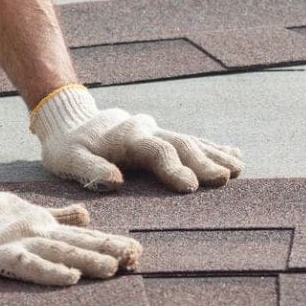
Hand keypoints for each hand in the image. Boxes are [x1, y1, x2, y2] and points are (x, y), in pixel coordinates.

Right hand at [0, 164, 141, 285]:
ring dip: (89, 259)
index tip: (136, 250)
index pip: (84, 234)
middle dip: (109, 250)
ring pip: (62, 251)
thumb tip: (87, 215)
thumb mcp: (30, 211)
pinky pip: (30, 265)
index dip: (110, 242)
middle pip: (80, 242)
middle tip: (136, 258)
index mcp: (46, 224)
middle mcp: (39, 231)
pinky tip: (71, 278)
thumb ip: (59, 215)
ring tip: (114, 267)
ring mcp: (21, 242)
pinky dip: (51, 271)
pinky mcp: (1, 255)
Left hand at [30, 84, 243, 192]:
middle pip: (180, 144)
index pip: (155, 151)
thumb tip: (115, 182)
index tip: (190, 186)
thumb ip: (89, 169)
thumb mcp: (68, 159)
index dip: (173, 168)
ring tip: (237, 168)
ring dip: (215, 154)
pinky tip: (235, 155)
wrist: (70, 119)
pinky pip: (191, 140)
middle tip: (225, 178)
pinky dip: (213, 147)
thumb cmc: (67, 147)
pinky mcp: (161, 136)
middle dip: (204, 161)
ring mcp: (157, 131)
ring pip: (191, 141)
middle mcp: (147, 130)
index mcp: (127, 137)